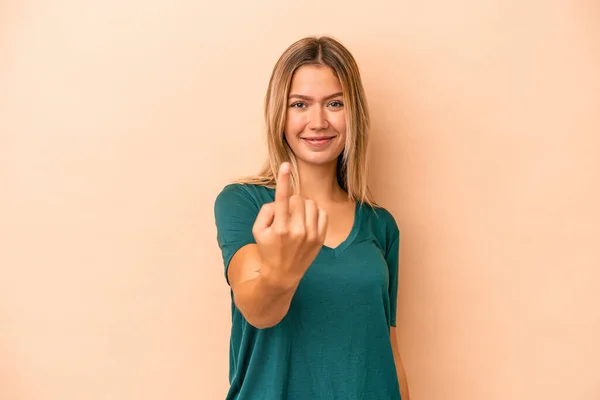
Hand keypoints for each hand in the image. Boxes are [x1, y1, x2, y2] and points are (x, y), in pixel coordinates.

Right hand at [252, 162, 327, 289]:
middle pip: (298, 198)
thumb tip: (281, 200)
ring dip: (303, 207)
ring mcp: (311, 235)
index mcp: (279, 228)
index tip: (285, 165)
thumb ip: (266, 211)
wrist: (283, 274)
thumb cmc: (268, 249)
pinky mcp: (320, 238)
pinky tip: (306, 222)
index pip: (282, 199)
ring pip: (311, 204)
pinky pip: (322, 213)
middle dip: (291, 202)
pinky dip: (314, 213)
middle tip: (285, 215)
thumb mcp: (257, 231)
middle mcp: (297, 231)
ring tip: (296, 218)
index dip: (283, 180)